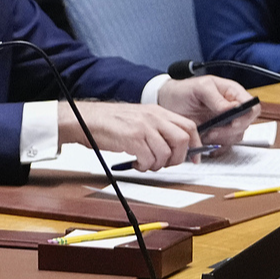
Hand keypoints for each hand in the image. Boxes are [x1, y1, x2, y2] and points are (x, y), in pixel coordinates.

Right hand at [62, 101, 199, 170]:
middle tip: (165, 164)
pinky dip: (144, 166)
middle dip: (177, 158)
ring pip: (166, 153)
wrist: (84, 119)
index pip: (188, 126)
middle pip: (182, 140)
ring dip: (157, 165)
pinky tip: (135, 163)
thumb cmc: (107, 121)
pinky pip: (149, 159)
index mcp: (157, 111)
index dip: (195, 144)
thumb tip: (172, 145)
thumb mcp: (138, 118)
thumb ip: (156, 128)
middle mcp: (153, 117)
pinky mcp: (132, 139)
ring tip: (145, 163)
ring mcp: (143, 127)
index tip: (193, 157)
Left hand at [155, 75, 258, 143]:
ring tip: (205, 134)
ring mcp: (226, 122)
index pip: (252, 107)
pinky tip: (205, 142)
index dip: (246, 116)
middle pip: (246, 124)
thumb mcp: (199, 88)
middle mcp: (233, 109)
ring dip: (222, 139)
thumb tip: (232, 108)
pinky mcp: (218, 134)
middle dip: (230, 131)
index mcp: (233, 93)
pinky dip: (216, 147)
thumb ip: (216, 98)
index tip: (233, 122)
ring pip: (236, 136)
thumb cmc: (184, 90)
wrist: (168, 102)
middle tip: (213, 131)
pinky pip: (225, 145)